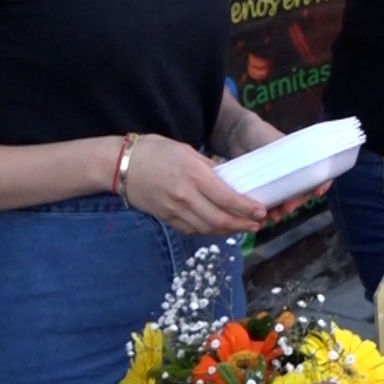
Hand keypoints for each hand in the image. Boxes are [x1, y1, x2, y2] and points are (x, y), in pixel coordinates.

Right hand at [123, 135, 267, 235]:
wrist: (121, 165)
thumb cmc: (157, 151)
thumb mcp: (188, 152)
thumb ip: (210, 168)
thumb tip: (230, 180)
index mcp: (195, 175)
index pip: (227, 198)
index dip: (246, 208)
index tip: (262, 211)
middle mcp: (185, 196)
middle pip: (219, 219)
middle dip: (242, 224)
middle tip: (257, 223)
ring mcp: (174, 210)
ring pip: (207, 228)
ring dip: (228, 231)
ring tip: (243, 227)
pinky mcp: (166, 218)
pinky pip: (192, 229)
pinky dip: (209, 231)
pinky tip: (220, 228)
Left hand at [220, 111, 331, 224]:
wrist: (237, 136)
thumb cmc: (262, 135)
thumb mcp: (280, 143)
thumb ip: (292, 155)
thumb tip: (302, 174)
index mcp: (304, 162)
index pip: (320, 175)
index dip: (321, 185)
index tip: (317, 192)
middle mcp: (294, 175)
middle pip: (303, 194)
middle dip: (297, 203)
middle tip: (287, 207)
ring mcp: (279, 184)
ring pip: (286, 203)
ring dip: (282, 212)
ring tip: (274, 216)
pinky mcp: (264, 192)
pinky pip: (269, 206)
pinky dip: (267, 215)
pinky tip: (262, 220)